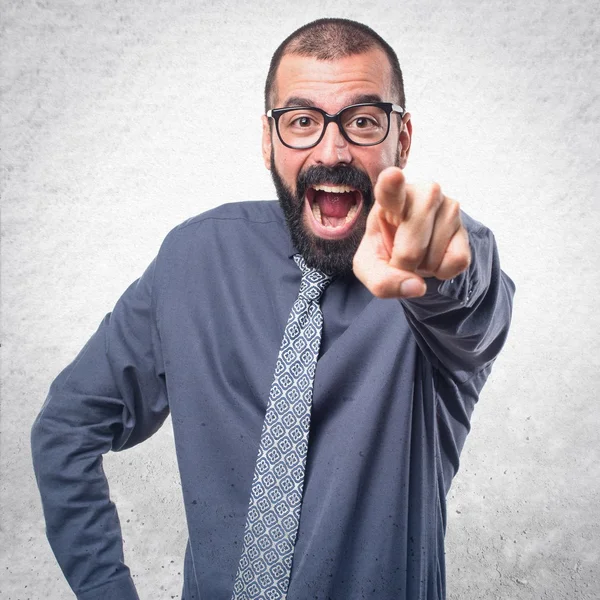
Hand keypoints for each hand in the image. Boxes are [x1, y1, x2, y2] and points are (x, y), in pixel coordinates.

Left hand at [353, 167, 470, 297]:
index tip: (393, 176)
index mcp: (390, 197)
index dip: (392, 183)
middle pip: (411, 250)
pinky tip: (435, 256)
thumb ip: (382, 281)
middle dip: (403, 266)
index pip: (390, 188)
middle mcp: (422, 193)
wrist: (412, 250)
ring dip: (423, 267)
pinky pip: (455, 263)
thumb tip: (416, 287)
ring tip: (418, 251)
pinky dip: (442, 271)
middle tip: (400, 256)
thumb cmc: (385, 248)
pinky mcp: (465, 228)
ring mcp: (448, 207)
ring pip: (434, 258)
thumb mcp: (370, 266)